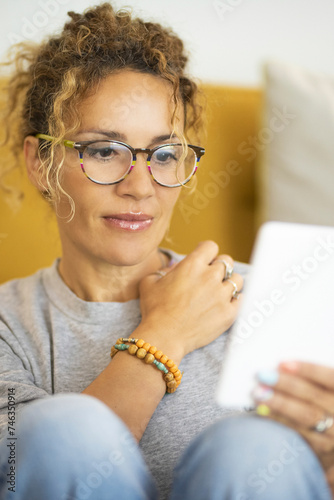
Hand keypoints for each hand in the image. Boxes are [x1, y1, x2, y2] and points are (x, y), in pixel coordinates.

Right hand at [138, 241, 242, 360]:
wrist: (164, 336)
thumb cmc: (154, 310)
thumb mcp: (149, 282)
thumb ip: (164, 270)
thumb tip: (174, 269)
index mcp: (192, 265)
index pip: (211, 246)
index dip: (207, 252)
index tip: (204, 260)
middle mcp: (210, 276)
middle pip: (227, 261)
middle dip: (220, 267)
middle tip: (212, 277)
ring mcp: (222, 295)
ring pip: (237, 280)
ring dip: (229, 283)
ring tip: (220, 291)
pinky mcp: (229, 313)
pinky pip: (242, 299)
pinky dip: (235, 301)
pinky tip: (226, 304)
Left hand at [254, 361, 333, 476]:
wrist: (331, 435)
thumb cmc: (323, 404)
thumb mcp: (323, 390)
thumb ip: (310, 380)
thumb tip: (280, 367)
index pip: (330, 378)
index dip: (307, 370)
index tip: (282, 364)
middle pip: (314, 397)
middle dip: (286, 385)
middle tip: (263, 376)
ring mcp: (333, 433)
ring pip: (306, 416)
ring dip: (279, 404)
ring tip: (258, 394)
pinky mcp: (322, 450)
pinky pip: (298, 434)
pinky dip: (278, 421)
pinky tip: (263, 412)